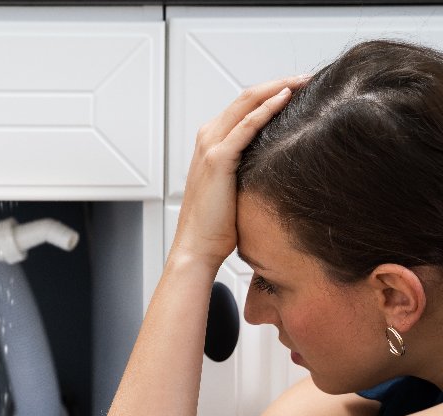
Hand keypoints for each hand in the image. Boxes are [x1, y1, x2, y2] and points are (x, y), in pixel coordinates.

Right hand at [167, 76, 307, 272]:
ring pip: (247, 103)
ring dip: (277, 88)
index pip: (243, 107)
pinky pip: (247, 125)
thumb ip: (246, 170)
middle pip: (246, 97)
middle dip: (279, 83)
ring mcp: (210, 147)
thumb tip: (275, 167)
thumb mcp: (233, 189)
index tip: (299, 90)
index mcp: (210, 144)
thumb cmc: (214, 227)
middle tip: (308, 79)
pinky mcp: (218, 159)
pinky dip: (267, 108)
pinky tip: (286, 99)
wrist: (196, 247)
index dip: (271, 93)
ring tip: (304, 82)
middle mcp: (207, 139)